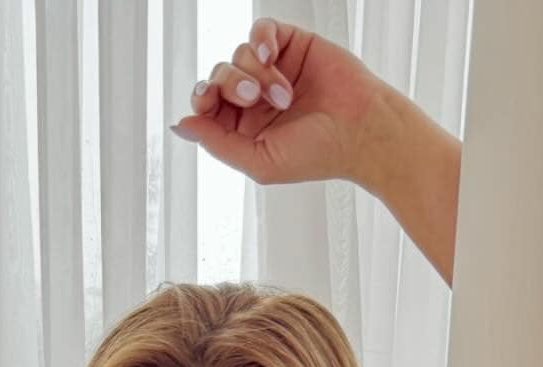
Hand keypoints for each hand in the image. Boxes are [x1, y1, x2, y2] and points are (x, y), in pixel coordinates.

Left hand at [169, 15, 396, 189]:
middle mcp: (256, 97)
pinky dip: (262, 39)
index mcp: (244, 127)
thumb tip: (181, 126)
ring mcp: (274, 69)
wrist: (360, 131)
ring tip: (284, 94)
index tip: (206, 102)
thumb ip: (217, 143)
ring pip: (239, 53)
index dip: (202, 99)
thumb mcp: (259, 161)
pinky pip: (262, 29)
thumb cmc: (317, 154)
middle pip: (219, 75)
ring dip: (255, 71)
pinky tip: (272, 54)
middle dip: (229, 83)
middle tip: (254, 97)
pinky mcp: (292, 44)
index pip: (208, 105)